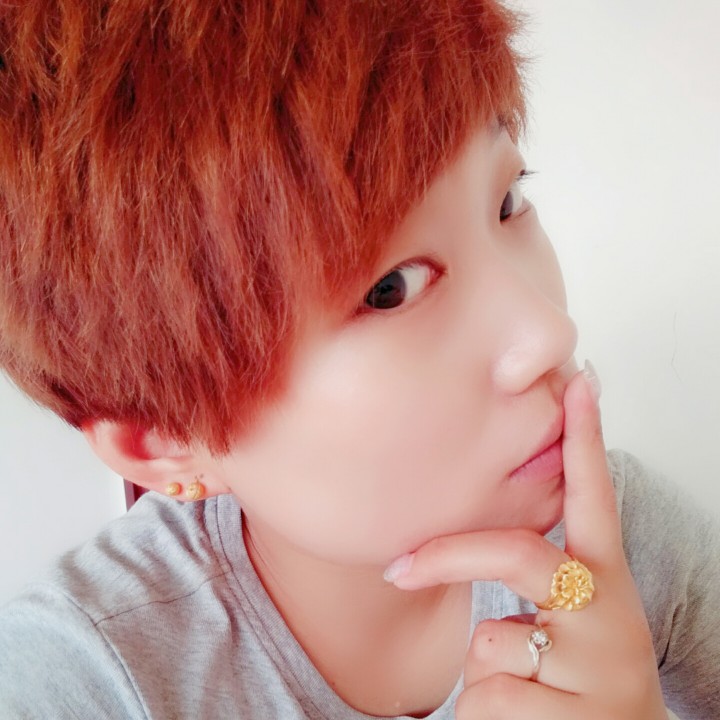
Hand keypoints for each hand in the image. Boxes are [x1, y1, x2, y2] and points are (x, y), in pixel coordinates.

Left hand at [383, 367, 667, 718]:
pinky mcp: (575, 717)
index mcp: (605, 582)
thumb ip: (530, 579)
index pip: (595, 498)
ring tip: (528, 697)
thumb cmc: (579, 676)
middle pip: (516, 555)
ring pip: (489, 644)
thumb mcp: (571, 620)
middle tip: (395, 568)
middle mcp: (609, 614)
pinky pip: (485, 699)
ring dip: (484, 674)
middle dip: (447, 557)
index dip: (587, 439)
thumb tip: (454, 547)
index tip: (577, 380)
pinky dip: (482, 713)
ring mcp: (597, 667)